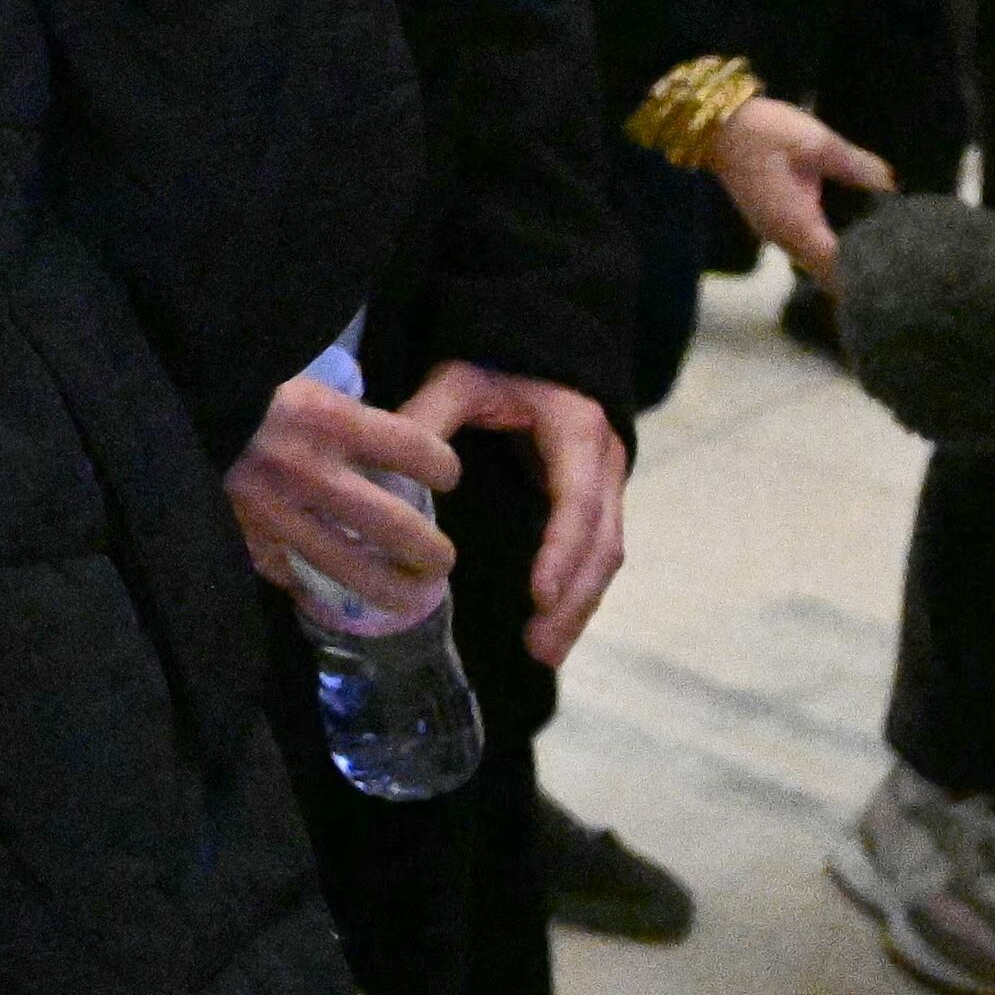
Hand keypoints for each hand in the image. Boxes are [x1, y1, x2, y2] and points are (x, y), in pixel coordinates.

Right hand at [227, 370, 461, 623]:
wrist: (157, 402)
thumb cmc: (236, 385)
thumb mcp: (296, 384)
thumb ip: (341, 416)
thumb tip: (394, 447)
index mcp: (327, 417)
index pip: (418, 451)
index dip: (444, 468)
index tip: (445, 477)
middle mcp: (307, 468)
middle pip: (396, 526)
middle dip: (430, 551)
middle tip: (440, 560)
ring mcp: (274, 510)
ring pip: (351, 568)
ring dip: (391, 590)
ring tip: (411, 598)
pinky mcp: (241, 535)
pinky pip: (287, 570)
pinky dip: (306, 580)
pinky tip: (322, 583)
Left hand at [395, 360, 627, 666]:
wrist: (541, 341)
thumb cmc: (496, 357)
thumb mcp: (460, 377)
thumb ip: (429, 415)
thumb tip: (387, 467)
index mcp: (577, 432)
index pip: (577, 501)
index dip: (561, 551)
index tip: (538, 595)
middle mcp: (604, 462)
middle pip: (602, 542)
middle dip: (574, 598)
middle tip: (539, 647)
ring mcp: (606, 483)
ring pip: (606, 555)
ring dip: (580, 607)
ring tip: (544, 652)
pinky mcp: (596, 499)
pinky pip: (596, 552)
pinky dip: (578, 592)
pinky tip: (553, 628)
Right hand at [706, 90, 891, 290]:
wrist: (717, 125)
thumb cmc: (765, 133)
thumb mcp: (816, 143)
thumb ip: (857, 166)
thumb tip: (891, 186)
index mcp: (797, 225)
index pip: (836, 268)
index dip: (864, 275)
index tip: (896, 274)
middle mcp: (784, 237)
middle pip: (825, 271)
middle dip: (856, 271)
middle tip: (898, 262)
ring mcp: (773, 231)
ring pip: (813, 260)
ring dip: (839, 259)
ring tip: (880, 248)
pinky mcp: (770, 220)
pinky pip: (804, 245)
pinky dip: (826, 245)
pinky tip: (847, 229)